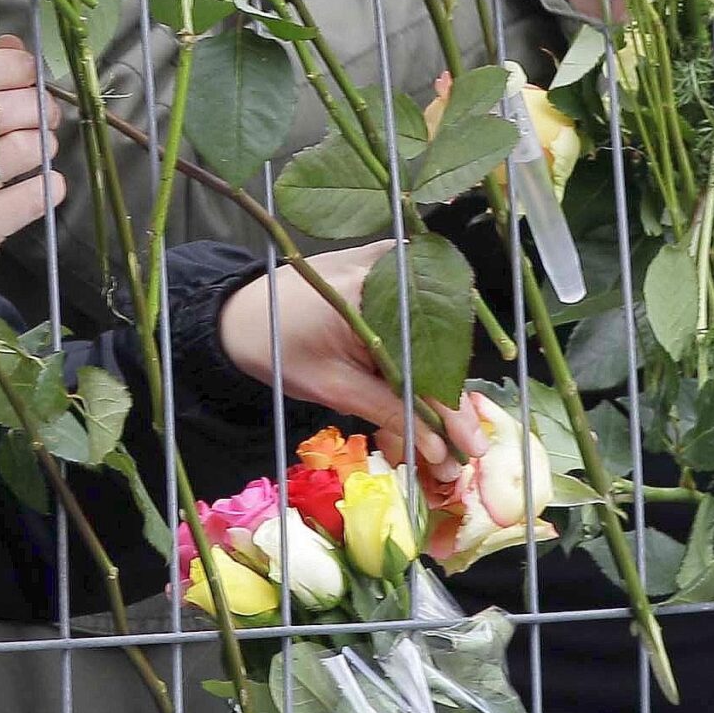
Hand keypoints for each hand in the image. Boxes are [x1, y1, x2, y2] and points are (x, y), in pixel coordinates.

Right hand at [0, 41, 64, 313]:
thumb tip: (12, 47)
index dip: (3, 66)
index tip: (29, 70)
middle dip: (34, 101)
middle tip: (47, 110)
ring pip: (14, 146)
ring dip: (43, 140)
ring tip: (41, 145)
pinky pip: (30, 194)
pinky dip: (49, 185)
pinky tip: (46, 184)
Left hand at [216, 242, 489, 469]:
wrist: (242, 313)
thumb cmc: (278, 347)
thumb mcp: (332, 387)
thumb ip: (390, 412)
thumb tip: (440, 451)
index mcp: (372, 291)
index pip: (429, 357)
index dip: (454, 409)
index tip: (471, 449)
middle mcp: (390, 266)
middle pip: (440, 341)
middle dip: (452, 400)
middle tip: (465, 448)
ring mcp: (391, 260)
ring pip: (434, 330)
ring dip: (441, 380)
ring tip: (451, 432)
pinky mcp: (387, 266)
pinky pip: (419, 312)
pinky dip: (425, 353)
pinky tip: (433, 392)